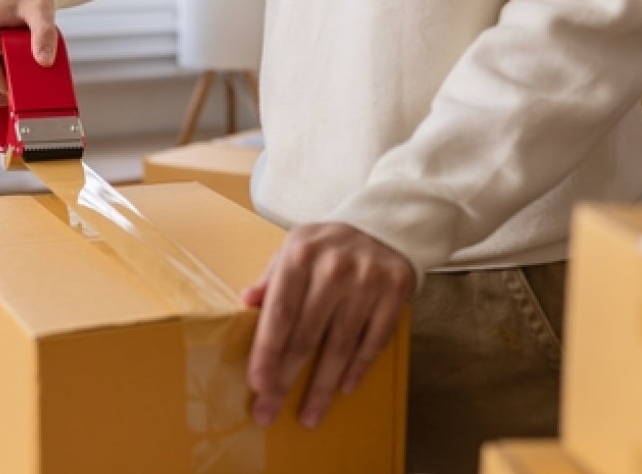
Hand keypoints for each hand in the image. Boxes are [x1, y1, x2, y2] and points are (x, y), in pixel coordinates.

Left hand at [242, 222, 415, 428]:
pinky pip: (373, 341)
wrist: (383, 225)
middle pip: (306, 335)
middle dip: (285, 379)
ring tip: (309, 416)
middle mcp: (334, 267)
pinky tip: (342, 389)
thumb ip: (272, 278)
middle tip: (269, 411)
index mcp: (301, 254)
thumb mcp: (295, 249)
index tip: (258, 384)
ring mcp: (367, 280)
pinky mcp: (395, 291)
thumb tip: (246, 301)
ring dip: (322, 386)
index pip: (280, 312)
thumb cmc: (328, 246)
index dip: (267, 351)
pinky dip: (357, 368)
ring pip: (339, 346)